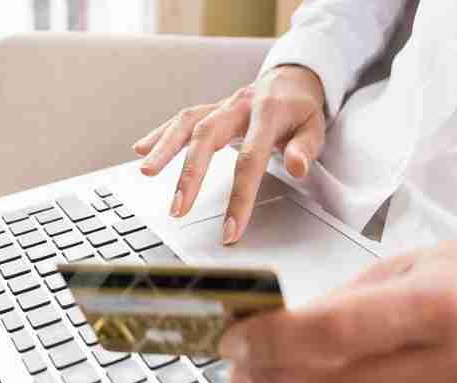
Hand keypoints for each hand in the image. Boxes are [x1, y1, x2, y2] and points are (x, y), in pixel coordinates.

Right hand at [133, 65, 325, 243]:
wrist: (292, 79)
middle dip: (190, 174)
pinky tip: (141, 150)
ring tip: (146, 173)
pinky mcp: (209, 110)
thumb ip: (305, 148)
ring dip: (164, 149)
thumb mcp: (315, 127)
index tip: (230, 228)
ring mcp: (220, 106)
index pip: (250, 159)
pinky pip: (181, 120)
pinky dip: (159, 135)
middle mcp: (238, 106)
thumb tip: (297, 167)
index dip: (240, 196)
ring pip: (187, 124)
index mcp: (267, 113)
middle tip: (178, 208)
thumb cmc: (301, 110)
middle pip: (207, 137)